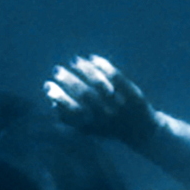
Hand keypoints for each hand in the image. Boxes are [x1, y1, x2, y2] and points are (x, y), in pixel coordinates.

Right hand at [37, 54, 154, 136]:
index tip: (47, 86)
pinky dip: (104, 65)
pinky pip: (117, 76)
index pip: (72, 111)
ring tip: (74, 60)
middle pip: (85, 95)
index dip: (58, 98)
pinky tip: (92, 58)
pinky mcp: (134, 94)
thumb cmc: (108, 127)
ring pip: (101, 84)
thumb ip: (71, 119)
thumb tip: (52, 104)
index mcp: (94, 126)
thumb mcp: (90, 129)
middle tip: (56, 70)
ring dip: (85, 69)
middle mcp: (107, 116)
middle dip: (68, 81)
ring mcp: (121, 105)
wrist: (141, 132)